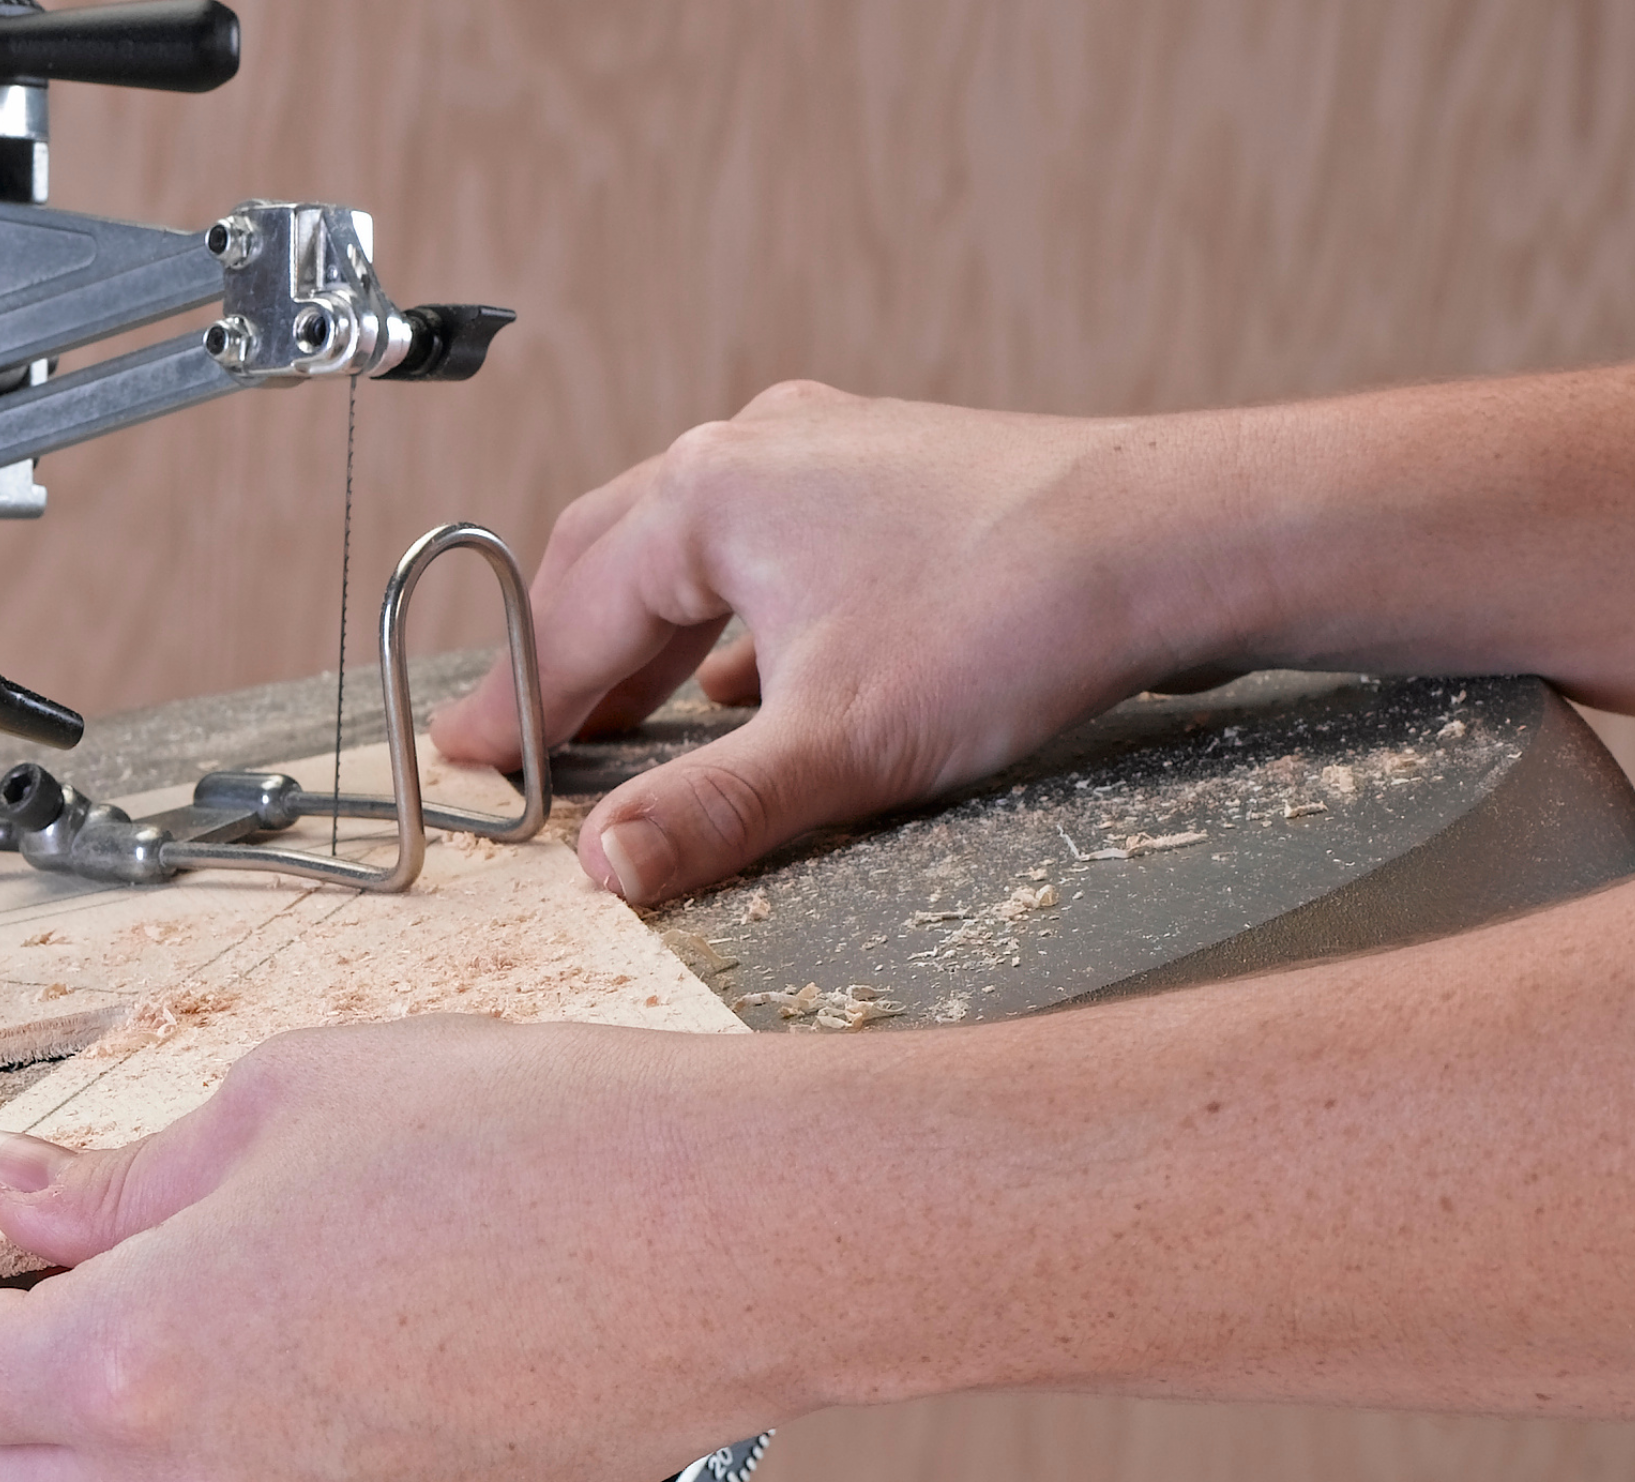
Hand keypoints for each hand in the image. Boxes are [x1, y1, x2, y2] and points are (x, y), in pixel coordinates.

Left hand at [0, 1017, 792, 1481]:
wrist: (726, 1239)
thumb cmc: (534, 1154)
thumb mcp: (282, 1102)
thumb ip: (120, 1173)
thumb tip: (29, 1196)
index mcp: (144, 1355)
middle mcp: (204, 1480)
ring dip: (52, 1437)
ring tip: (103, 1317)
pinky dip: (165, 1469)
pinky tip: (221, 1366)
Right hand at [434, 381, 1254, 901]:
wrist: (1174, 537)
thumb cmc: (1010, 616)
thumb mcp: (840, 744)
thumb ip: (710, 812)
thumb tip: (605, 871)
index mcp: (707, 495)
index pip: (573, 615)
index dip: (516, 702)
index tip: (469, 761)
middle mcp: (752, 448)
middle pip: (612, 561)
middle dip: (562, 658)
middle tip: (516, 741)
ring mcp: (823, 448)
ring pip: (690, 549)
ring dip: (644, 638)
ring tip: (611, 719)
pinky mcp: (884, 472)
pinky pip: (766, 546)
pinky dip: (727, 621)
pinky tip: (742, 683)